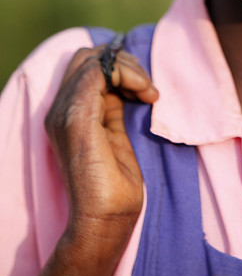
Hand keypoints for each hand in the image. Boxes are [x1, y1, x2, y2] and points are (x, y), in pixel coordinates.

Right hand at [44, 46, 158, 249]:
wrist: (106, 218)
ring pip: (92, 60)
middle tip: (146, 84)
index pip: (86, 67)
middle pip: (86, 57)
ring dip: (128, 66)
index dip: (118, 66)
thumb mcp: (115, 134)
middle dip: (122, 60)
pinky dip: (125, 73)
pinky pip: (96, 73)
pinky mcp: (76, 118)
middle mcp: (60, 110)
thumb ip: (112, 108)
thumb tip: (124, 85)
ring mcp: (64, 113)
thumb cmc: (115, 185)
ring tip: (148, 90)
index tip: (145, 88)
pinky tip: (145, 92)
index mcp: (68, 114)